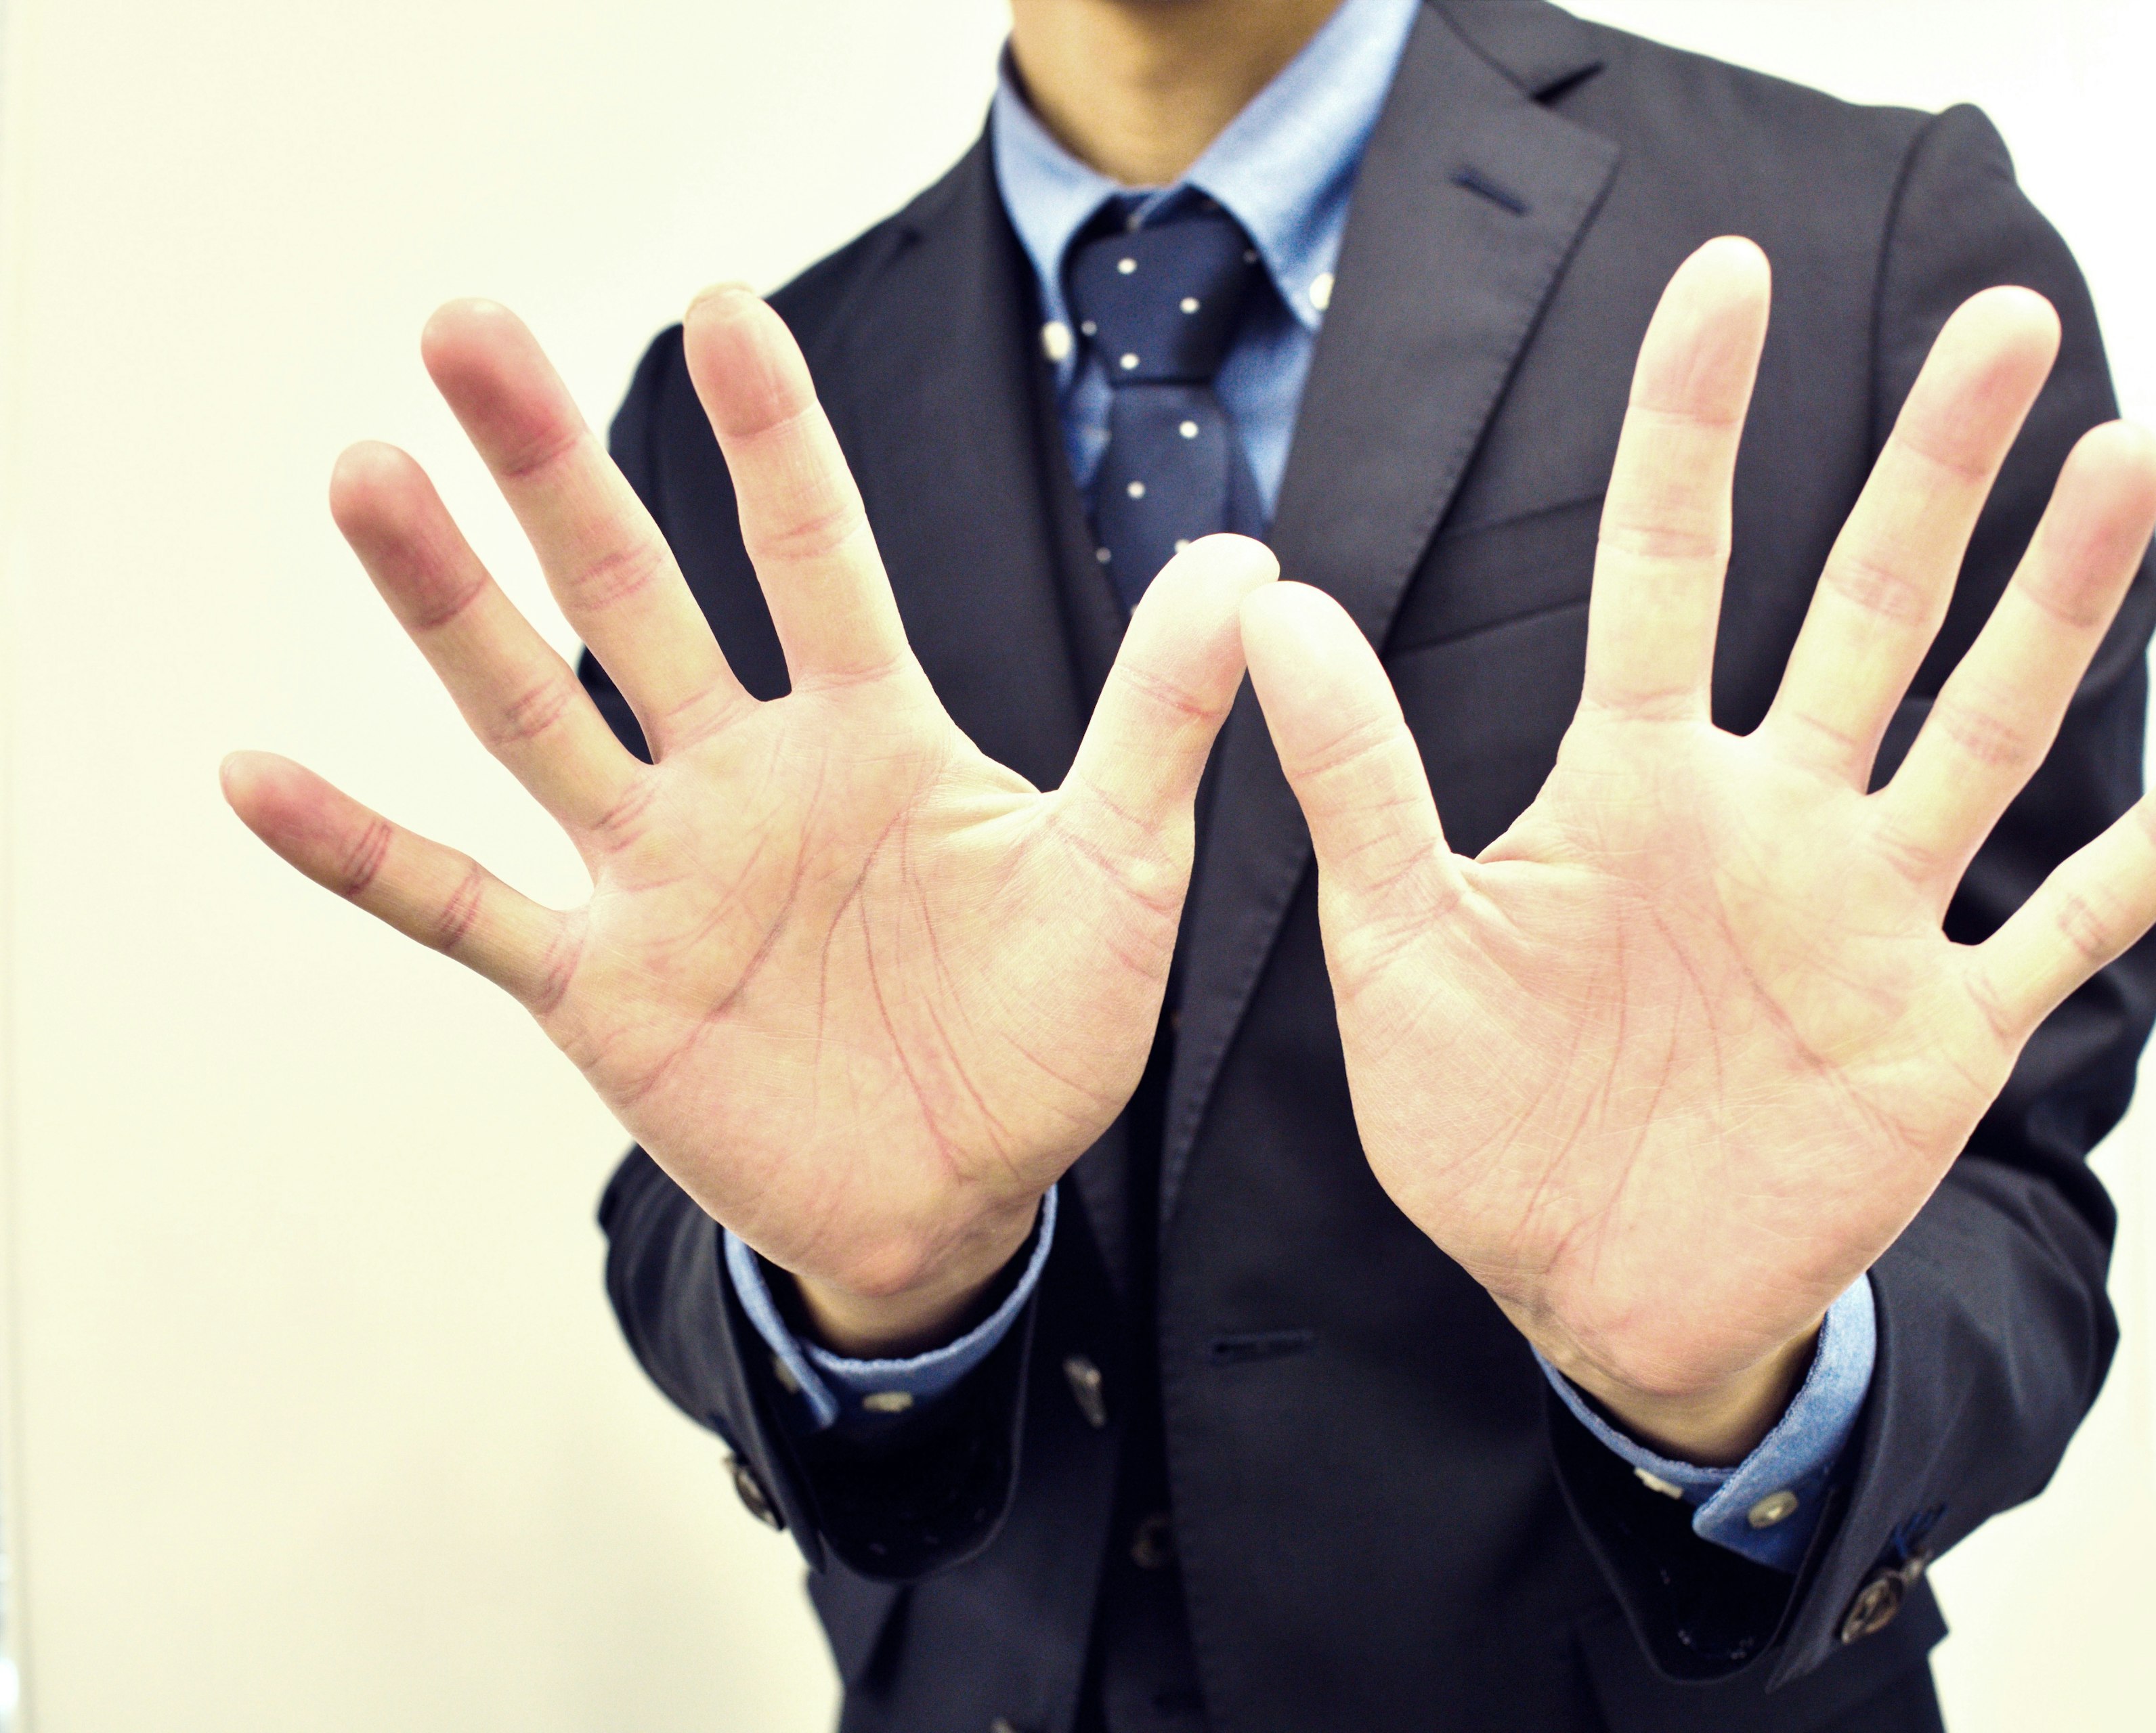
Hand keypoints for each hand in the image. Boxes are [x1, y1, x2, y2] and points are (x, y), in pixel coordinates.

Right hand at [225, 288, 1272, 1352]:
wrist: (966, 1195)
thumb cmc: (1044, 1030)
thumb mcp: (1119, 867)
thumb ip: (1160, 718)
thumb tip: (1253, 566)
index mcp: (870, 732)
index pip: (813, 553)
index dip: (769, 437)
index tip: (720, 306)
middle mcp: (745, 776)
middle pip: (637, 598)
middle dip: (558, 471)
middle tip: (469, 331)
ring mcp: (659, 874)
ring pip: (534, 715)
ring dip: (448, 607)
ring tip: (369, 477)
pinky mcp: (599, 986)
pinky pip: (460, 907)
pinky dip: (362, 850)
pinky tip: (259, 775)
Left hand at [1239, 240, 2155, 1462]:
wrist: (1586, 1293)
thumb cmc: (1484, 1121)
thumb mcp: (1397, 944)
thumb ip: (1354, 778)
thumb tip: (1264, 603)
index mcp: (1632, 788)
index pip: (1666, 570)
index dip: (1689, 427)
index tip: (1727, 281)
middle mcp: (1769, 821)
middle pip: (1864, 614)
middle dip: (1929, 473)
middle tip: (1999, 322)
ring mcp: (1868, 916)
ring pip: (1982, 731)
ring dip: (2057, 605)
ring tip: (2127, 462)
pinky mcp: (1943, 1029)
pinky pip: (2075, 917)